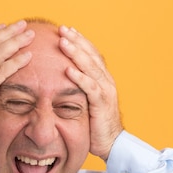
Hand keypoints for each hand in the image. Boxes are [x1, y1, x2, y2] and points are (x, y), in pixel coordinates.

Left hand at [58, 26, 122, 160]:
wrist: (111, 143)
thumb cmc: (95, 124)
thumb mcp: (85, 102)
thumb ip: (77, 89)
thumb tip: (60, 79)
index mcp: (102, 79)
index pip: (91, 54)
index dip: (79, 41)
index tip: (66, 30)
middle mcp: (106, 81)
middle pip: (91, 55)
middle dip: (76, 41)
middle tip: (62, 29)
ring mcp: (106, 91)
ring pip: (91, 67)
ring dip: (76, 53)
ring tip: (63, 42)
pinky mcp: (102, 104)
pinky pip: (90, 87)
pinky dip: (79, 77)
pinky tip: (68, 69)